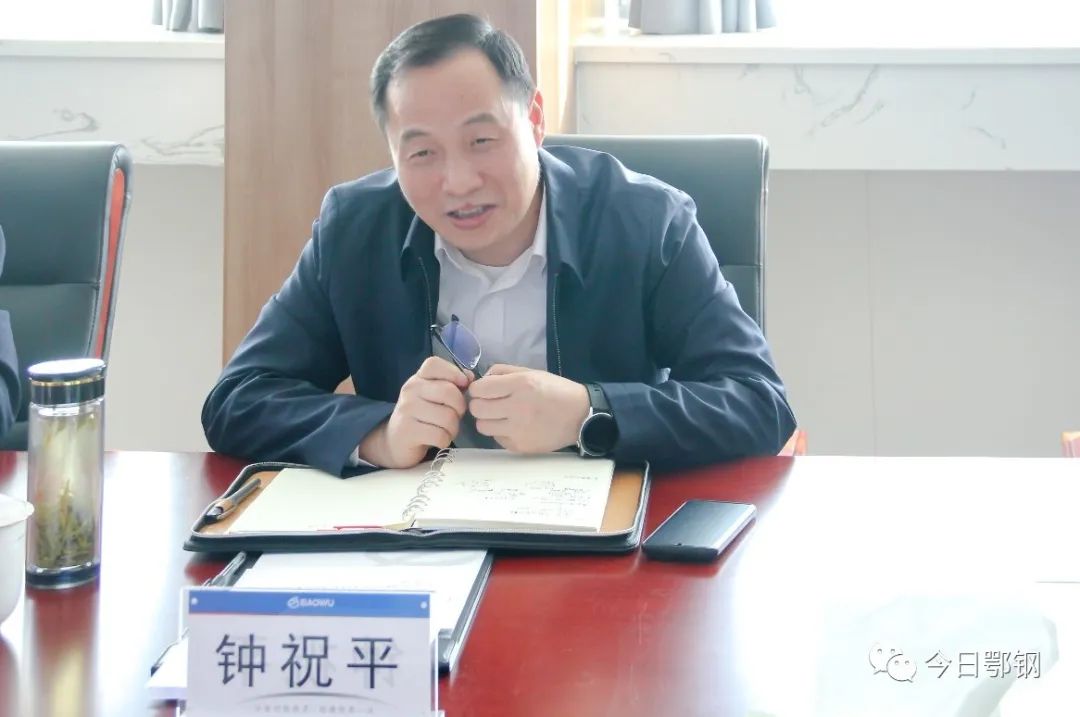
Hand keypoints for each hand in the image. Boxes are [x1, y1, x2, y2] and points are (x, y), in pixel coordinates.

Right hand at [359, 357, 471, 467]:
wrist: (395, 441)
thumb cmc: (422, 416)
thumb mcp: (435, 396)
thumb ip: (453, 384)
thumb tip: (470, 377)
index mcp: (418, 378)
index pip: (434, 364)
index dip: (454, 373)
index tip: (462, 385)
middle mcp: (410, 389)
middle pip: (449, 392)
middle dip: (460, 408)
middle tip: (455, 415)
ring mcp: (407, 409)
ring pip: (448, 417)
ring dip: (453, 428)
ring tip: (446, 429)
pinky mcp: (408, 431)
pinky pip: (440, 435)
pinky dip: (445, 440)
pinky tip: (438, 439)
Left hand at [468, 364, 589, 452]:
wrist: (580, 416)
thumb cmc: (555, 390)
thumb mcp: (531, 372)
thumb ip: (503, 372)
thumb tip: (481, 381)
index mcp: (520, 385)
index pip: (479, 389)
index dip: (478, 389)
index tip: (485, 390)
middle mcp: (517, 407)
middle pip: (477, 409)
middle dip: (480, 404)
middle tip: (491, 403)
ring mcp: (518, 430)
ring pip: (482, 426)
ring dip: (488, 420)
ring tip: (501, 416)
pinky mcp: (520, 446)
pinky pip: (496, 438)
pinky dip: (501, 432)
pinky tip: (514, 426)